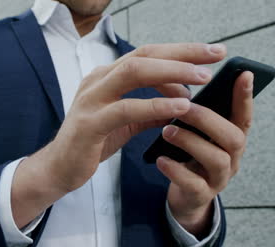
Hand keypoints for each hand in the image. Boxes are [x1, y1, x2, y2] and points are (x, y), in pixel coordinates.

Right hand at [12, 43, 226, 227]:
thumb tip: (182, 102)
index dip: (180, 50)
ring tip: (202, 78)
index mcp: (106, 77)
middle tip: (215, 55)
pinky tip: (180, 105)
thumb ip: (150, 110)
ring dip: (172, 72)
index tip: (210, 53)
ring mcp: (91, 99)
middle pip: (143, 56)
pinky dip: (155, 104)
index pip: (147, 54)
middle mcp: (97, 80)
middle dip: (182, 52)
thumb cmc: (93, 142)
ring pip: (133, 73)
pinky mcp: (90, 123)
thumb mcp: (126, 122)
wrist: (60, 167)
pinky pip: (126, 108)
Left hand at [158, 71, 253, 236]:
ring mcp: (219, 179)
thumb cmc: (189, 155)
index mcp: (231, 138)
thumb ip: (197, 114)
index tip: (244, 73)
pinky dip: (176, 170)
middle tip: (183, 107)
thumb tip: (185, 82)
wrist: (183, 195)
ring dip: (191, 141)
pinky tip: (161, 160)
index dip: (245, 96)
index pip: (244, 115)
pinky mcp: (201, 196)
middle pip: (233, 137)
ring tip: (167, 131)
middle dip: (208, 119)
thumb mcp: (197, 134)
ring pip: (217, 159)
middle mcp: (232, 159)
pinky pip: (193, 184)